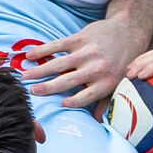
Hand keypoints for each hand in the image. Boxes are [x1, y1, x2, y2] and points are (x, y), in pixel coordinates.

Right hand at [21, 18, 142, 108]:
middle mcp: (96, 67)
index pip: (87, 95)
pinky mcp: (79, 38)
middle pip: (68, 80)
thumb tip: (97, 122)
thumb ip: (106, 101)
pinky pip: (57, 45)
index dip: (74, 101)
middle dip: (48, 87)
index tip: (61, 105)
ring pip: (58, 63)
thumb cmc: (121, 61)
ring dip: (40, 70)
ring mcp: (86, 51)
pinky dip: (42, 50)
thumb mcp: (119, 83)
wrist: (126, 31)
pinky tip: (30, 56)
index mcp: (106, 81)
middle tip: (31, 92)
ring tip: (25, 76)